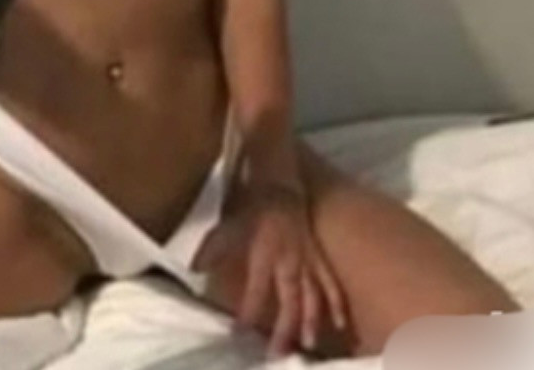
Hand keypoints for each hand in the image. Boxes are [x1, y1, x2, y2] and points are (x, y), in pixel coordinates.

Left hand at [213, 180, 348, 358]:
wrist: (280, 182)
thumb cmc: (252, 205)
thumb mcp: (228, 225)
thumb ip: (212, 249)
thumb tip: (194, 270)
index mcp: (266, 255)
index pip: (256, 292)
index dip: (249, 313)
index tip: (240, 333)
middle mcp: (289, 262)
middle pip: (288, 301)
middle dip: (283, 329)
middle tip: (277, 354)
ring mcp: (307, 260)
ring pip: (311, 296)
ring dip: (309, 322)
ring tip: (306, 345)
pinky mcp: (317, 256)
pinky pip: (329, 282)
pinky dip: (335, 303)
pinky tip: (339, 323)